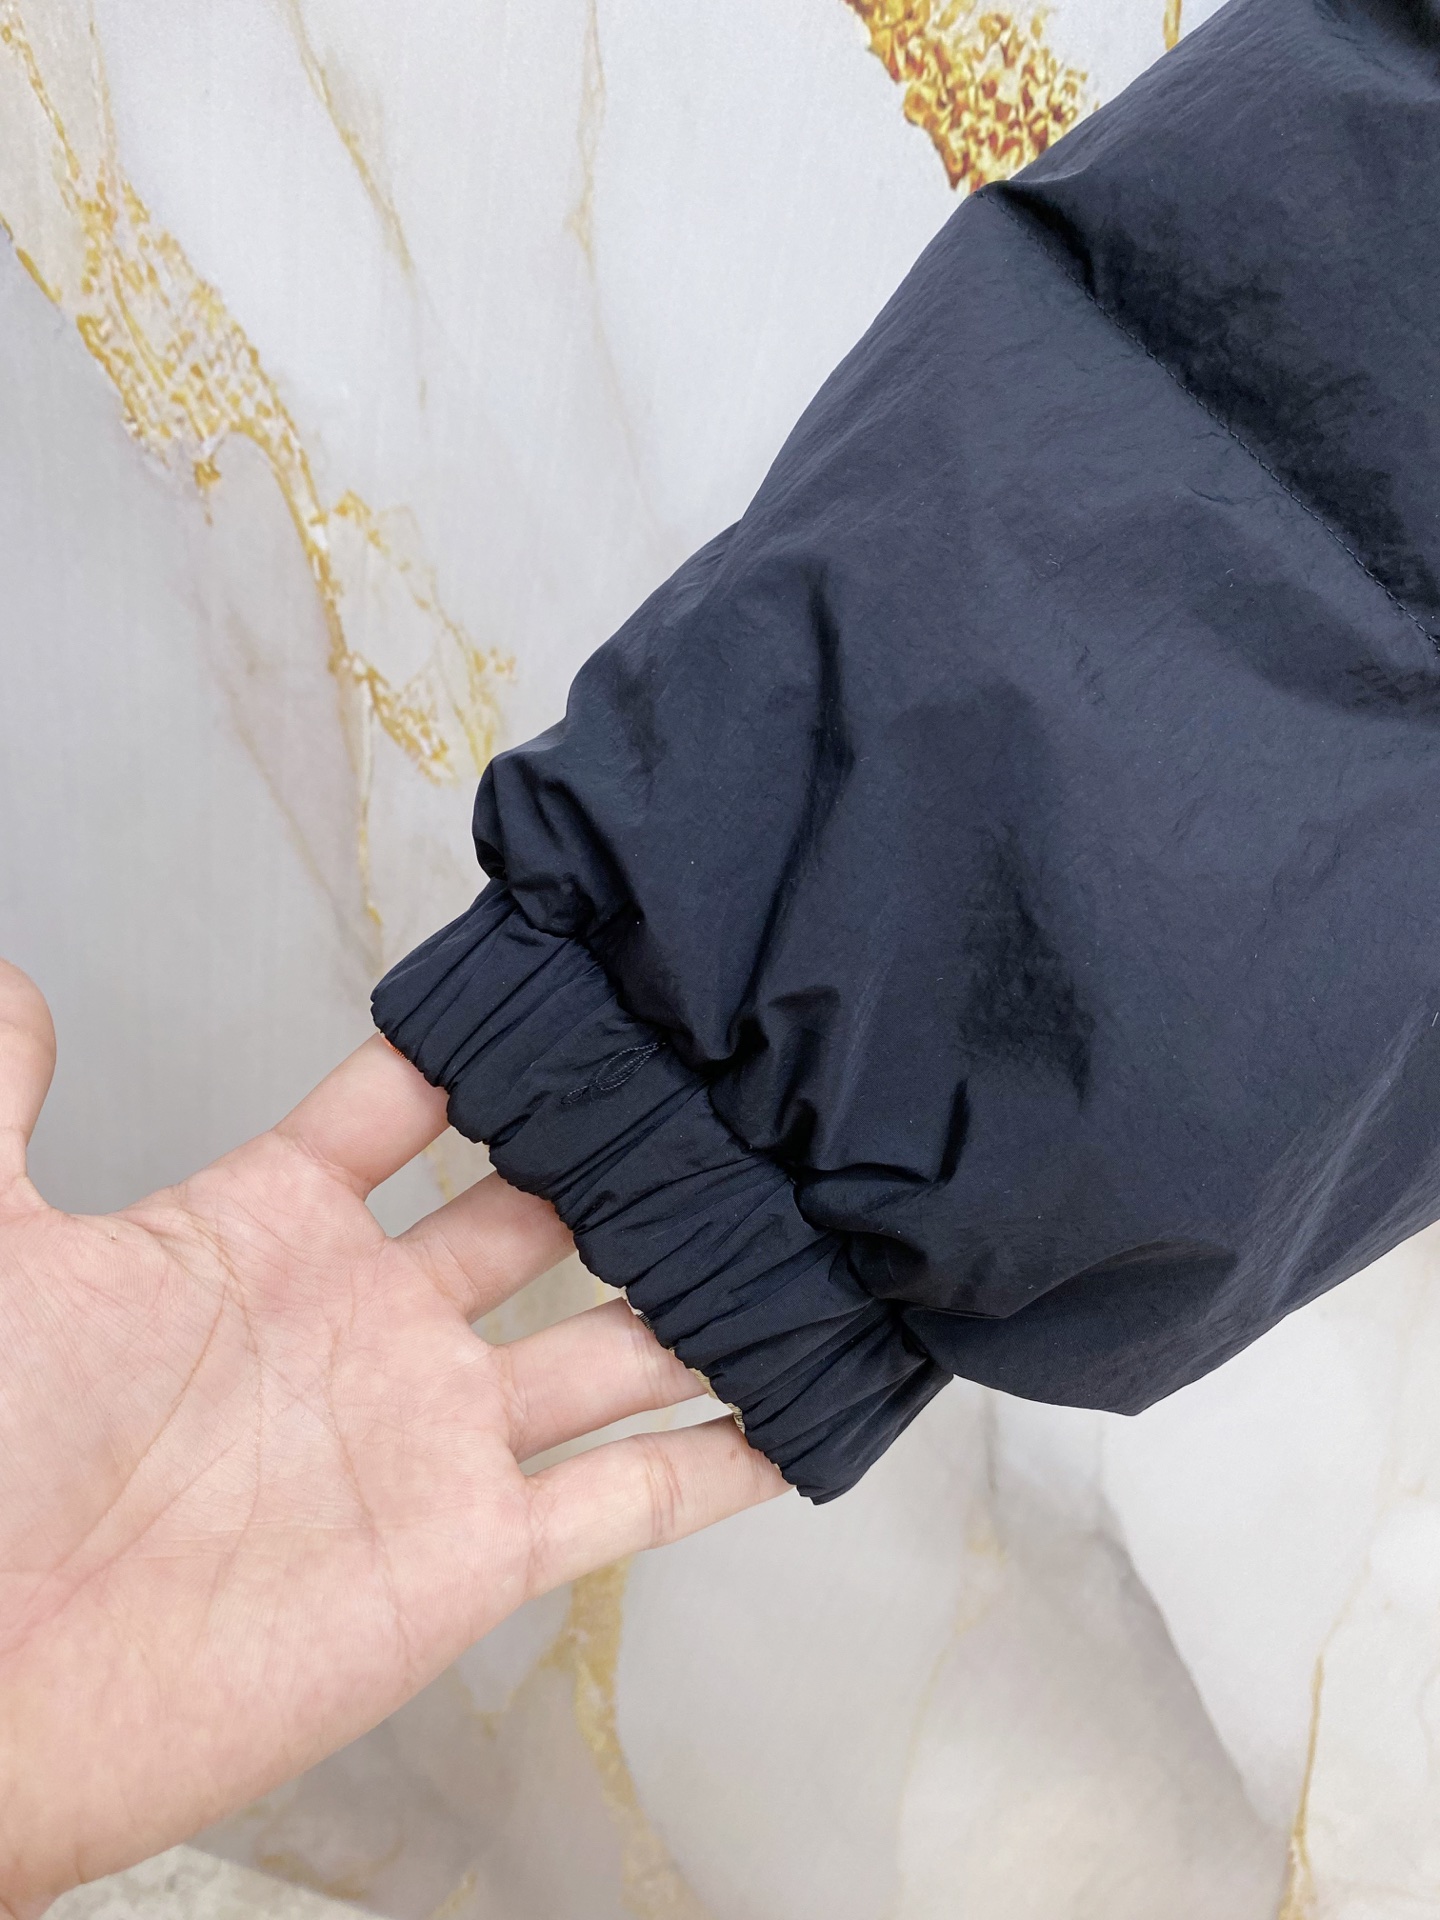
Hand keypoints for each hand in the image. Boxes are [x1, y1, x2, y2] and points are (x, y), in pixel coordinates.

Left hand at [0, 961, 783, 1915]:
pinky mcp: (472, 1552)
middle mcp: (373, 1322)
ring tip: (799, 1224)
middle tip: (724, 1087)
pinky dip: (716, 1465)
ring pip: (612, 1342)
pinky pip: (626, 1497)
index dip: (485, 1049)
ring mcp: (433, 1436)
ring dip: (699, 1292)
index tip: (576, 983)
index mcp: (272, 1230)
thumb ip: (5, 1103)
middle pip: (539, 1213)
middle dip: (625, 1154)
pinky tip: (792, 1423)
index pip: (407, 1106)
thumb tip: (17, 986)